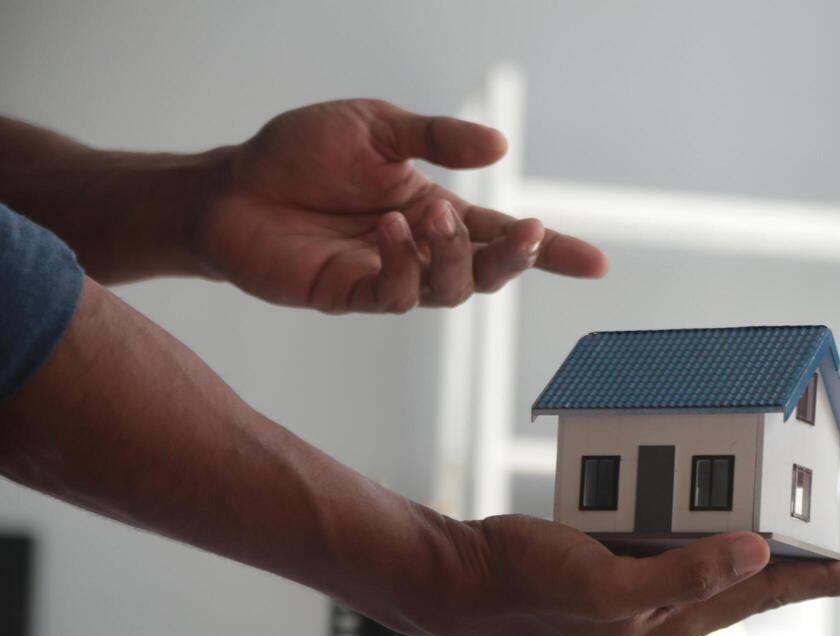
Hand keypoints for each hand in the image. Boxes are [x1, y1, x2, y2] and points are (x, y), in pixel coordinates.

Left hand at [200, 100, 606, 313]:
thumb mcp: (375, 126)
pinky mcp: (352, 293)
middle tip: (529, 231)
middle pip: (489, 271)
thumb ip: (436, 138)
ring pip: (450, 289)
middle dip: (516, 257)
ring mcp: (390, 276)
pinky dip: (403, 260)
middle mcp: (421, 250)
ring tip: (430, 211)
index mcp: (436, 210)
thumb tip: (499, 147)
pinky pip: (397, 292)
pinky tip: (389, 227)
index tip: (597, 265)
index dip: (552, 253)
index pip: (503, 234)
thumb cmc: (299, 155)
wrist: (230, 184)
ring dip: (453, 253)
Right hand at [419, 516, 839, 635]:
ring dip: (755, 532)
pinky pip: (671, 535)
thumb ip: (684, 575)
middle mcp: (665, 611)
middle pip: (752, 578)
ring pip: (715, 555)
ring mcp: (642, 587)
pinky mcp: (616, 561)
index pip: (766, 594)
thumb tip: (757, 550)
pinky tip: (706, 490)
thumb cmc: (528, 589)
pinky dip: (698, 512)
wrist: (460, 581)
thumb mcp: (609, 588)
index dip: (822, 579)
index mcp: (672, 625)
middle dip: (802, 557)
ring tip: (793, 505)